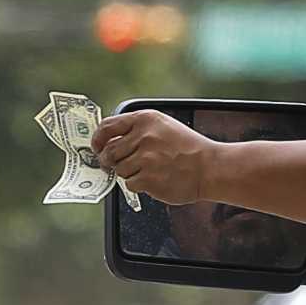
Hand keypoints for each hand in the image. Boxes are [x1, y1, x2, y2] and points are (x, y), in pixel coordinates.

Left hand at [93, 110, 218, 205]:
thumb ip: (136, 130)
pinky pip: (130, 184)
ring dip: (128, 173)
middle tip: (115, 165)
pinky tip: (153, 179)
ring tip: (147, 170)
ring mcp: (146, 158)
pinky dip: (138, 185)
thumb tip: (108, 141)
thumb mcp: (163, 126)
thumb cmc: (187, 149)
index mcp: (145, 119)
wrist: (209, 168)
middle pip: (109, 152)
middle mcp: (144, 136)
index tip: (96, 147)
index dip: (97, 139)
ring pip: (119, 170)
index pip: (107, 126)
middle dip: (109, 161)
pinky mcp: (148, 178)